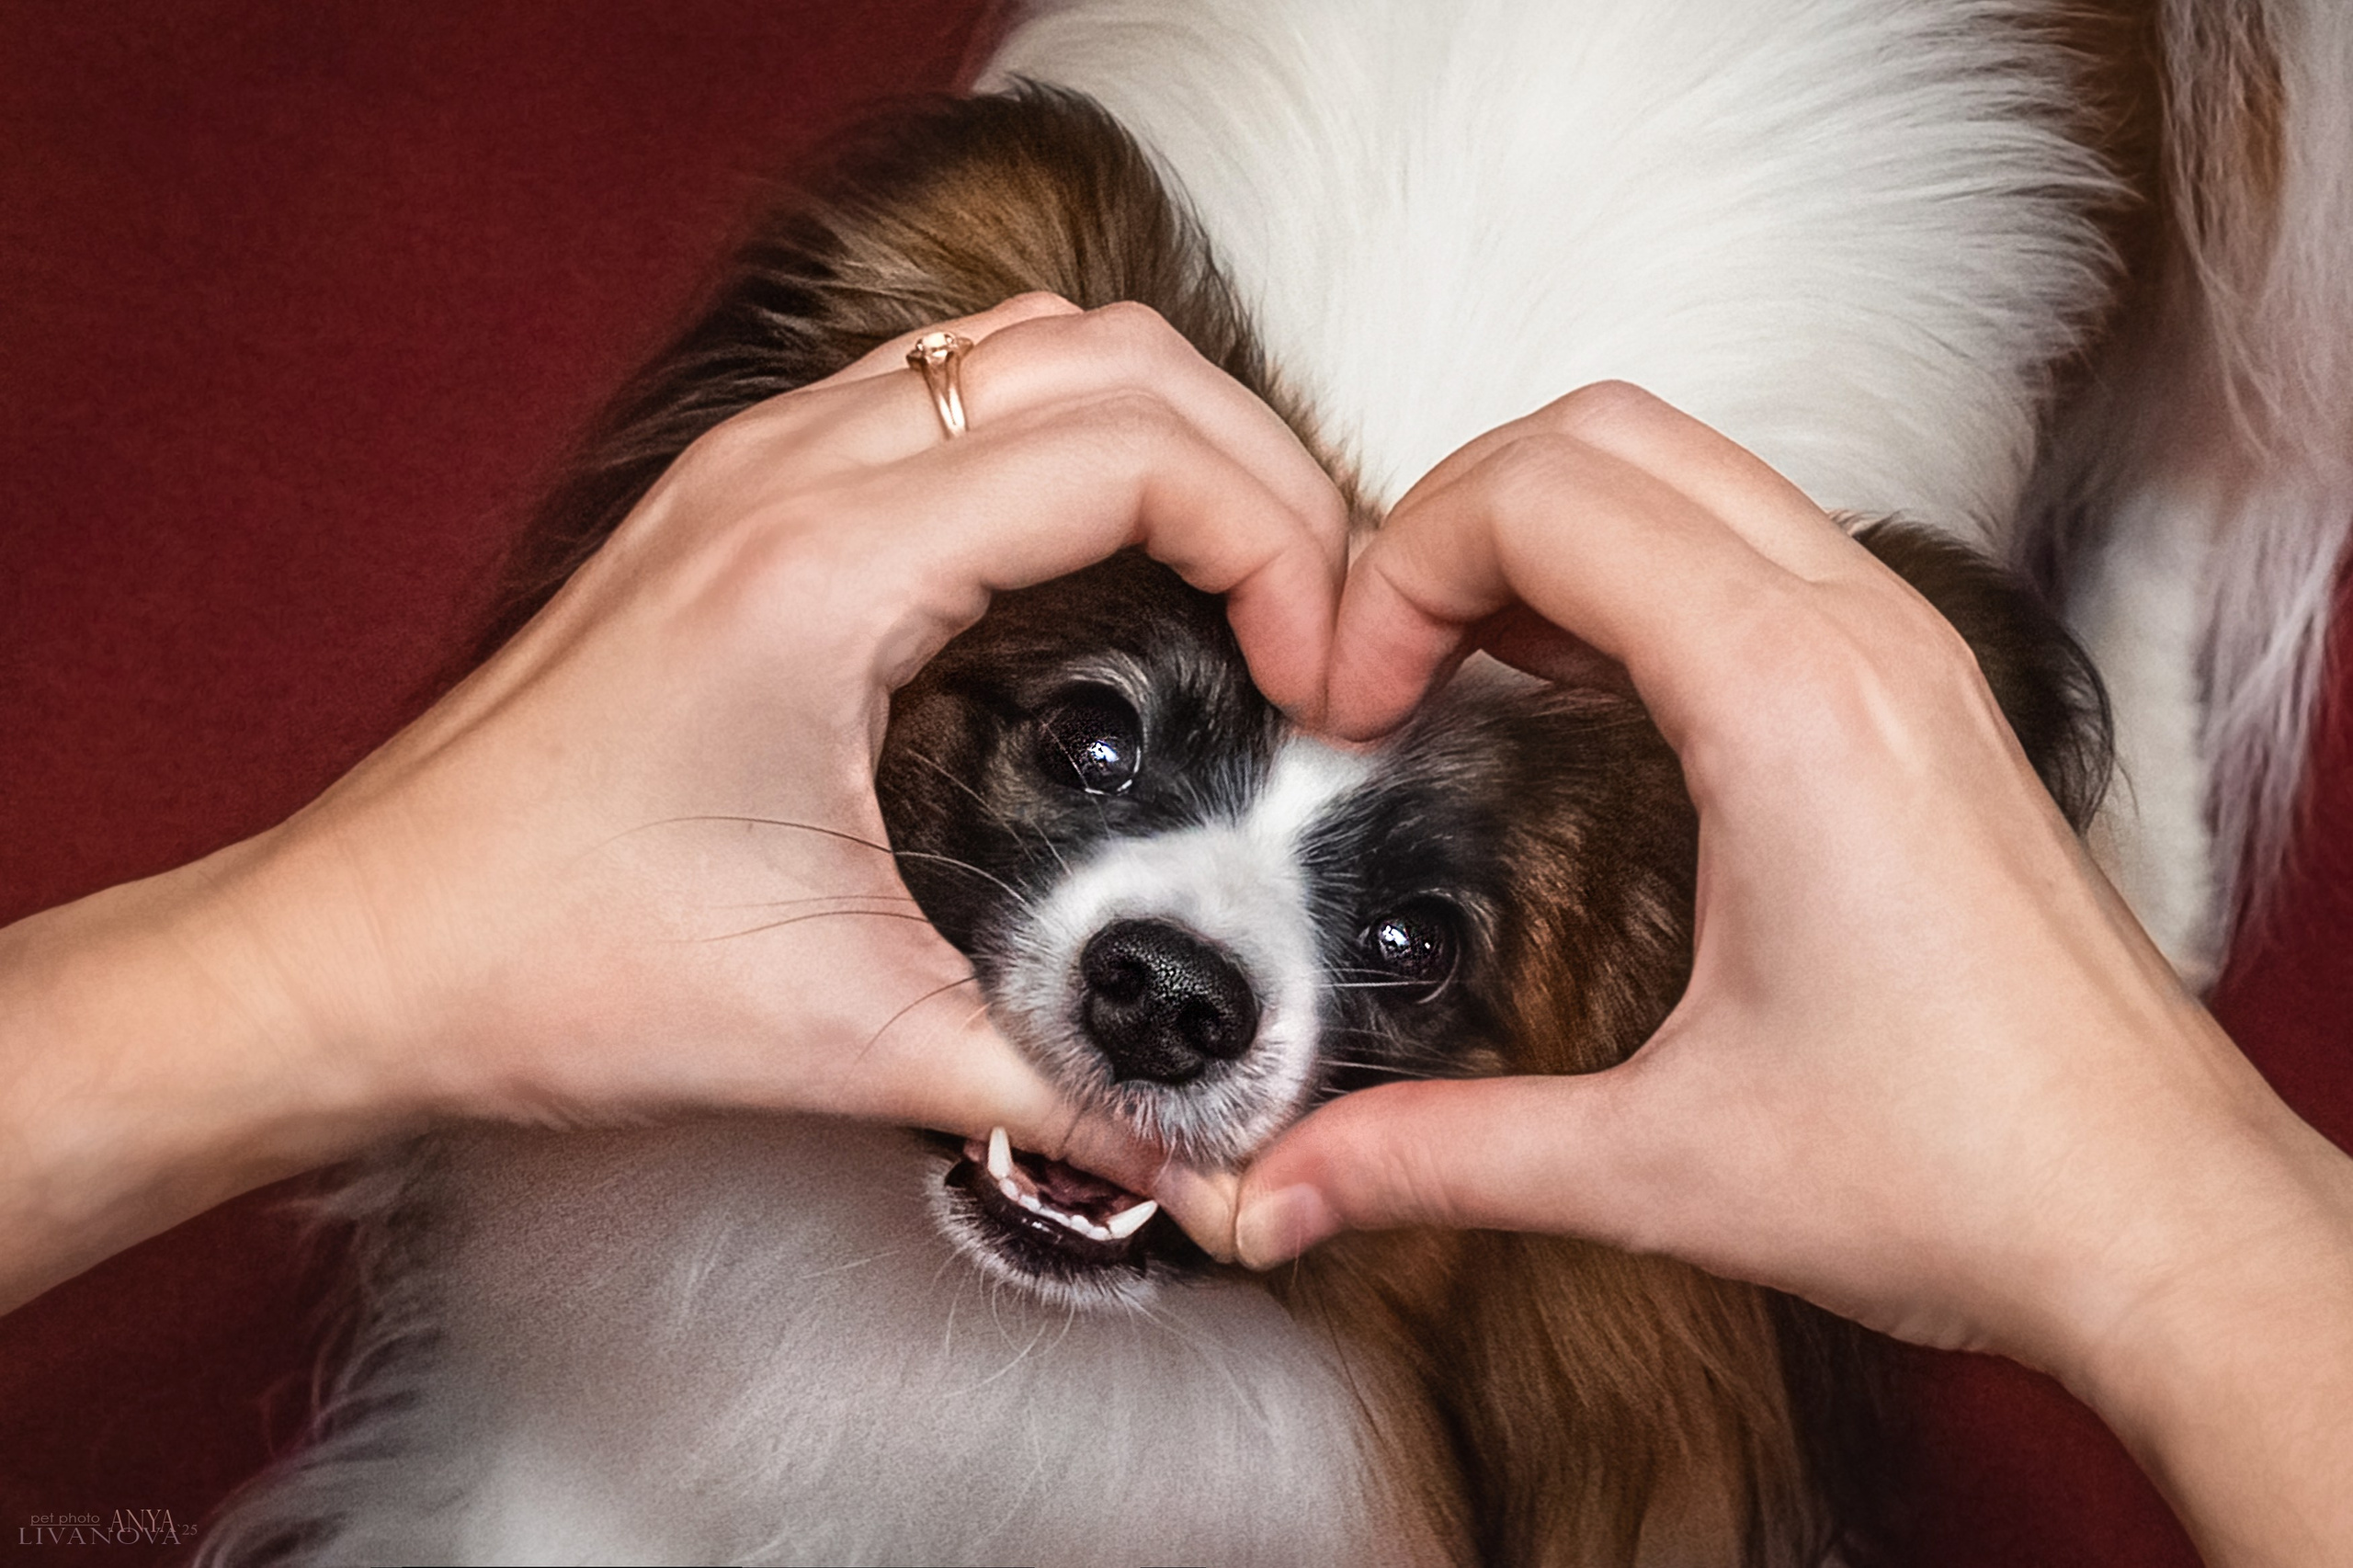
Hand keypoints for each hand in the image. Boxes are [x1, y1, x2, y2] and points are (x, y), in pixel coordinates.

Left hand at [0, 294, 1348, 1309]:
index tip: (1323, 670)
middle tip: (1315, 615)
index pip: (1135, 450)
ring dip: (1164, 435)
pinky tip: (1097, 570)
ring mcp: (752, 471)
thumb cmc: (539, 963)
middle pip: (1110, 359)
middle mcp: (788, 475)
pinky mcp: (736, 505)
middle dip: (1258, 468)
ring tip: (1238, 576)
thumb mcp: (843, 1035)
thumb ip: (1061, 1092)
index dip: (1280, 542)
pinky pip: (948, 395)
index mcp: (825, 568)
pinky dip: (1065, 444)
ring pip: (1029, 348)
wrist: (359, 957)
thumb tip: (1213, 1165)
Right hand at [1172, 383, 2352, 1564]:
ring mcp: (1902, 650)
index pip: (1539, 497)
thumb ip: (1438, 1154)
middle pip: (1603, 435)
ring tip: (1454, 654)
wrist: (2155, 1218)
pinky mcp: (1919, 693)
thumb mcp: (1657, 1163)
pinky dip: (1628, 566)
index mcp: (1787, 700)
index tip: (1354, 691)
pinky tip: (1575, 681)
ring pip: (1684, 464)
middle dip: (1451, 516)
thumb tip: (1292, 1177)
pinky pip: (1748, 539)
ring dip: (1542, 527)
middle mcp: (1858, 636)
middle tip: (1381, 650)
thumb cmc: (1978, 1168)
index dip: (1397, 571)